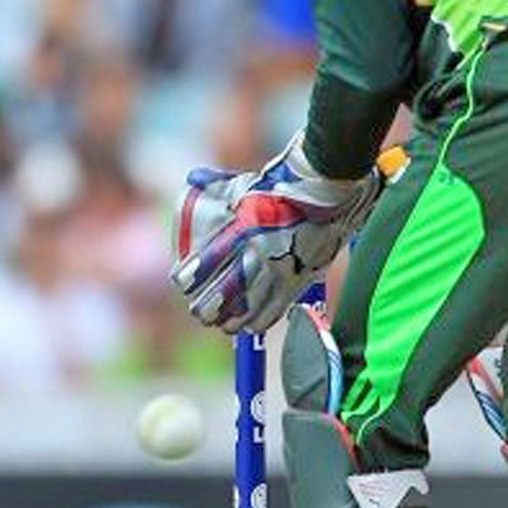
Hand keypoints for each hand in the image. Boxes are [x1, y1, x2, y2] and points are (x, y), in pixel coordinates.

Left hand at [170, 133, 381, 333]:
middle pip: (222, 295)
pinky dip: (258, 322)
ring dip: (230, 321)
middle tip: (200, 311)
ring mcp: (279, 269)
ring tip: (222, 324)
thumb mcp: (241, 187)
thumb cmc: (279, 185)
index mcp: (239, 230)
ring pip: (247, 309)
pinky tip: (249, 326)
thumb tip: (191, 181)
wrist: (324, 189)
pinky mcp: (299, 280)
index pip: (204, 266)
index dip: (189, 280)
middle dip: (206, 308)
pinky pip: (275, 311)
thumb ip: (217, 192)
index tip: (184, 285)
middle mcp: (257, 254)